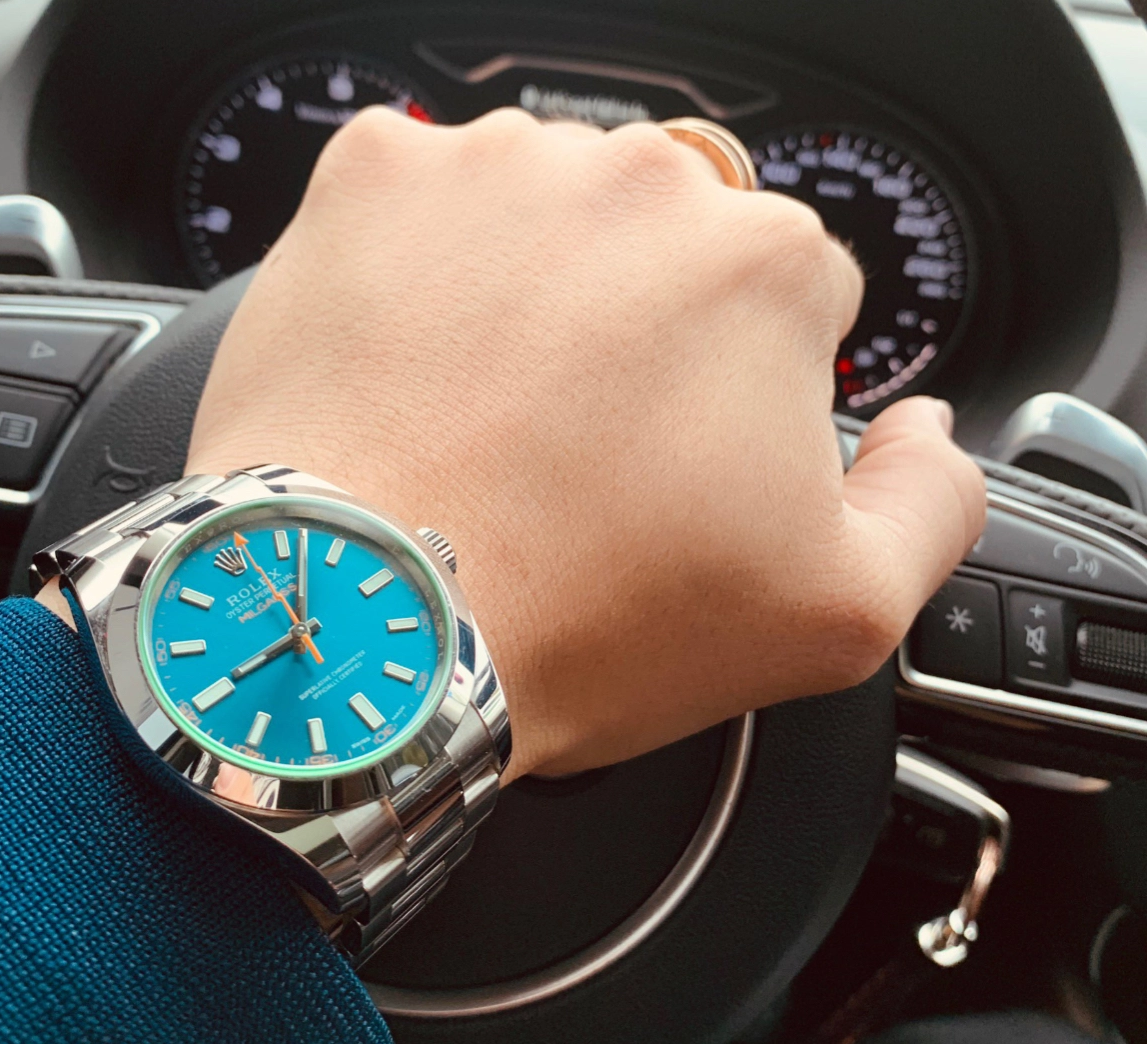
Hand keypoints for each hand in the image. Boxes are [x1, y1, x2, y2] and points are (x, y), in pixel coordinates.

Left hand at [188, 108, 984, 778]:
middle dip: (640, 336)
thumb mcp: (834, 615)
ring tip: (486, 419)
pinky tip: (416, 368)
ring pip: (548, 220)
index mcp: (764, 268)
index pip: (788, 301)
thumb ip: (931, 504)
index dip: (736, 394)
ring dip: (532, 297)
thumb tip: (925, 430)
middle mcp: (639, 186)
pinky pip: (426, 205)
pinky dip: (424, 270)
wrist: (364, 621)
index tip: (677, 458)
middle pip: (667, 251)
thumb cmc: (582, 619)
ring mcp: (497, 168)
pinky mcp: (373, 177)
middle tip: (575, 451)